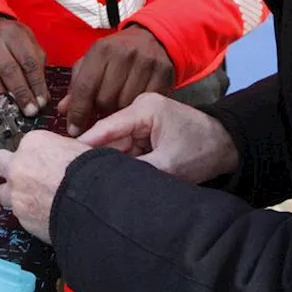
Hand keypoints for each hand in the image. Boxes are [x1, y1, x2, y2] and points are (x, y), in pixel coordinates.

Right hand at [0, 15, 47, 115]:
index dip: (36, 84)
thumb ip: (36, 70)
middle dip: (20, 93)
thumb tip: (40, 98)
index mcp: (15, 35)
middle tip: (29, 109)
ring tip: (12, 107)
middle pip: (8, 70)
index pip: (28, 62)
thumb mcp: (31, 47)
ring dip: (1, 96)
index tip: (40, 101)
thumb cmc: (14, 42)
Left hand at [0, 130, 89, 242]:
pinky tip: (45, 214)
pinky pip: (19, 214)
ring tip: (34, 199)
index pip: (24, 143)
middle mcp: (19, 165)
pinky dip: (29, 215)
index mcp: (35, 142)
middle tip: (19, 174)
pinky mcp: (21, 216)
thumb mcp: (79, 149)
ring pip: (3, 193)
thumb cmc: (91, 174)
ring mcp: (16, 192)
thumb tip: (63, 156)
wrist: (92, 202)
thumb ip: (61, 151)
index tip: (39, 159)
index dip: (32, 154)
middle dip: (6, 168)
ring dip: (15, 195)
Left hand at [63, 25, 174, 134]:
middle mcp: (124, 53)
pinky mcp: (164, 72)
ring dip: (119, 113)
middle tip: (101, 113)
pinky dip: (138, 109)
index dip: (77, 112)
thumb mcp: (93, 62)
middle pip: (105, 99)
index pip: (85, 87)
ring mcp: (146, 62)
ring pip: (126, 104)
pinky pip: (146, 103)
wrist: (152, 37)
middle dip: (99, 111)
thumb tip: (63, 110)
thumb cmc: (117, 53)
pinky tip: (134, 105)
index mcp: (102, 49)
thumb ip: (77, 85)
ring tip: (117, 108)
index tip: (74, 129)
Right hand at [78, 93, 238, 184]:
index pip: (107, 126)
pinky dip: (122, 163)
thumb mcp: (168, 165)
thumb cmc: (201, 151)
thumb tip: (107, 183)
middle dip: (96, 157)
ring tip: (90, 181)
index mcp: (144, 108)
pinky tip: (110, 178)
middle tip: (74, 178)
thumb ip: (137, 171)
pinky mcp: (146, 133)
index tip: (63, 160)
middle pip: (109, 136)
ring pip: (116, 145)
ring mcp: (142, 121)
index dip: (85, 144)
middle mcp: (139, 110)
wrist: (227, 147)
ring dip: (109, 162)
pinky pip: (127, 149)